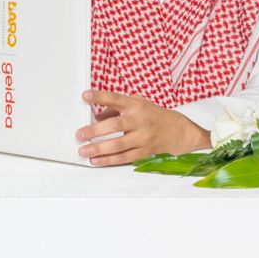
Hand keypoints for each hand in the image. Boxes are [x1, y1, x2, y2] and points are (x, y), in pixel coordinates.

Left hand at [76, 89, 210, 166]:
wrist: (178, 131)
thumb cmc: (154, 116)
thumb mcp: (138, 104)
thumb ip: (117, 109)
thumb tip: (97, 116)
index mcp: (137, 106)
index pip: (117, 99)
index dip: (101, 97)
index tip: (85, 96)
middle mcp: (140, 120)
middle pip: (115, 125)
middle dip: (95, 130)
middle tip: (79, 134)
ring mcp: (143, 137)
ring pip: (119, 145)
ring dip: (99, 149)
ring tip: (84, 151)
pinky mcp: (144, 151)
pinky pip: (124, 157)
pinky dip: (109, 160)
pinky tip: (96, 161)